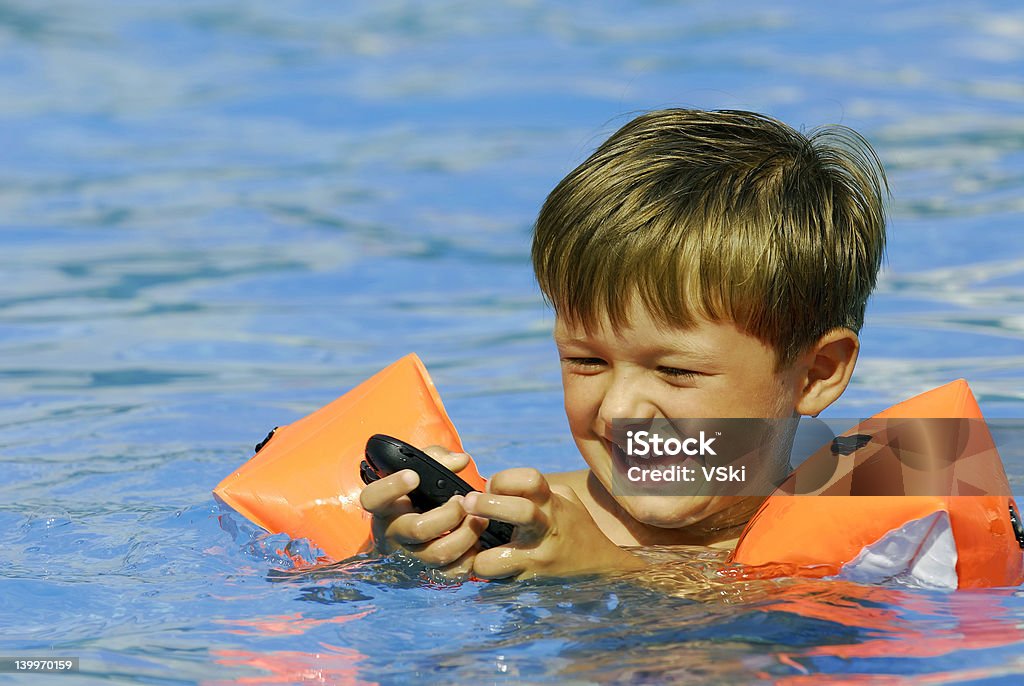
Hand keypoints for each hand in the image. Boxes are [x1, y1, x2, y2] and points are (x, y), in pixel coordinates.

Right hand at [359, 446, 488, 576]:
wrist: (405, 542)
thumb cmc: (414, 499)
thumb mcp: (417, 473)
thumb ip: (436, 459)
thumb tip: (460, 460)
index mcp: (383, 507)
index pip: (374, 498)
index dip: (392, 487)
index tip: (414, 476)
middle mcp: (391, 535)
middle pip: (418, 529)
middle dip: (450, 513)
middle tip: (464, 501)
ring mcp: (408, 559)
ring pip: (439, 553)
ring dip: (466, 534)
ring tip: (478, 519)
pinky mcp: (427, 576)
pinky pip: (452, 573)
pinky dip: (470, 556)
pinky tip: (476, 541)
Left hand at [465, 468, 645, 579]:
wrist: (601, 569)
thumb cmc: (575, 528)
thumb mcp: (563, 500)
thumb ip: (535, 491)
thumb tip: (494, 485)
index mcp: (552, 504)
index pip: (531, 480)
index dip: (504, 479)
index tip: (490, 486)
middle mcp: (546, 530)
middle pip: (519, 511)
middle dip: (487, 505)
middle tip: (467, 504)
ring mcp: (537, 561)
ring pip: (494, 561)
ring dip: (477, 556)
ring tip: (475, 549)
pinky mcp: (528, 584)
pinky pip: (496, 581)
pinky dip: (488, 575)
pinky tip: (490, 567)